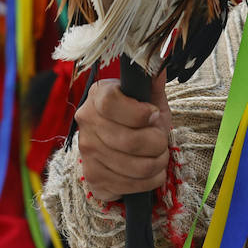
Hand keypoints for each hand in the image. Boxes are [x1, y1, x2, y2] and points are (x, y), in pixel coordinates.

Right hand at [77, 72, 170, 201]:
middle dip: (158, 143)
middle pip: (131, 141)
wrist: (124, 149)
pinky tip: (149, 172)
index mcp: (99, 97)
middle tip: (161, 140)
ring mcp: (87, 153)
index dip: (139, 113)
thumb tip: (157, 60)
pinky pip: (132, 187)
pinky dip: (150, 181)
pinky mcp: (93, 180)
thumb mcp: (150, 97)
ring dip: (158, 163)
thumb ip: (153, 81)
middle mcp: (86, 124)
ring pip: (137, 167)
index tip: (154, 114)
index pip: (111, 103)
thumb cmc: (140, 119)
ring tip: (158, 156)